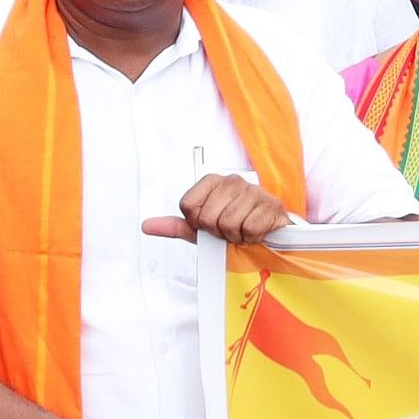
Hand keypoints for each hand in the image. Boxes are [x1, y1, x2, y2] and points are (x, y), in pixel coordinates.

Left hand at [150, 172, 297, 244]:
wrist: (269, 232)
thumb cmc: (234, 225)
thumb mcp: (202, 228)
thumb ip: (175, 226)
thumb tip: (146, 226)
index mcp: (212, 181)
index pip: (188, 206)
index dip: (197, 223)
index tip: (209, 224)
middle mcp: (232, 181)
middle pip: (207, 217)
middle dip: (217, 232)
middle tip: (228, 230)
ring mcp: (254, 192)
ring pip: (228, 223)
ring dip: (235, 236)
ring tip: (242, 231)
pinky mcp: (271, 206)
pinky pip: (249, 228)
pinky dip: (251, 237)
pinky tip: (256, 232)